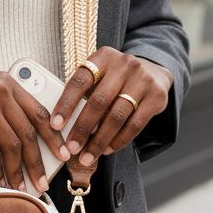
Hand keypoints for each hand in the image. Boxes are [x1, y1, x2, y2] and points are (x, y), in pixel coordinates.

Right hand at [0, 72, 68, 192]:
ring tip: (24, 187)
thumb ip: (5, 110)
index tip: (63, 154)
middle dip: (39, 161)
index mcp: (6, 82)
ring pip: (13, 145)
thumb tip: (30, 142)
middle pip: (29, 131)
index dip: (54, 136)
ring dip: (19, 171)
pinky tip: (0, 182)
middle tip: (44, 180)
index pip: (39, 112)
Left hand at [48, 50, 172, 186]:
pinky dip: (119, 140)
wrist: (154, 72)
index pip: (80, 81)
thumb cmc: (116, 78)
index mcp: (103, 57)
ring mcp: (143, 79)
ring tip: (88, 156)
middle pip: (98, 101)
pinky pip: (135, 124)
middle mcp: (124, 65)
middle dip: (82, 128)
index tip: (55, 125)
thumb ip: (84, 92)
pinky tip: (107, 149)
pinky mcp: (157, 96)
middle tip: (71, 148)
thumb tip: (61, 125)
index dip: (66, 104)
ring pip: (116, 116)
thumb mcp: (101, 74)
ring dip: (99, 141)